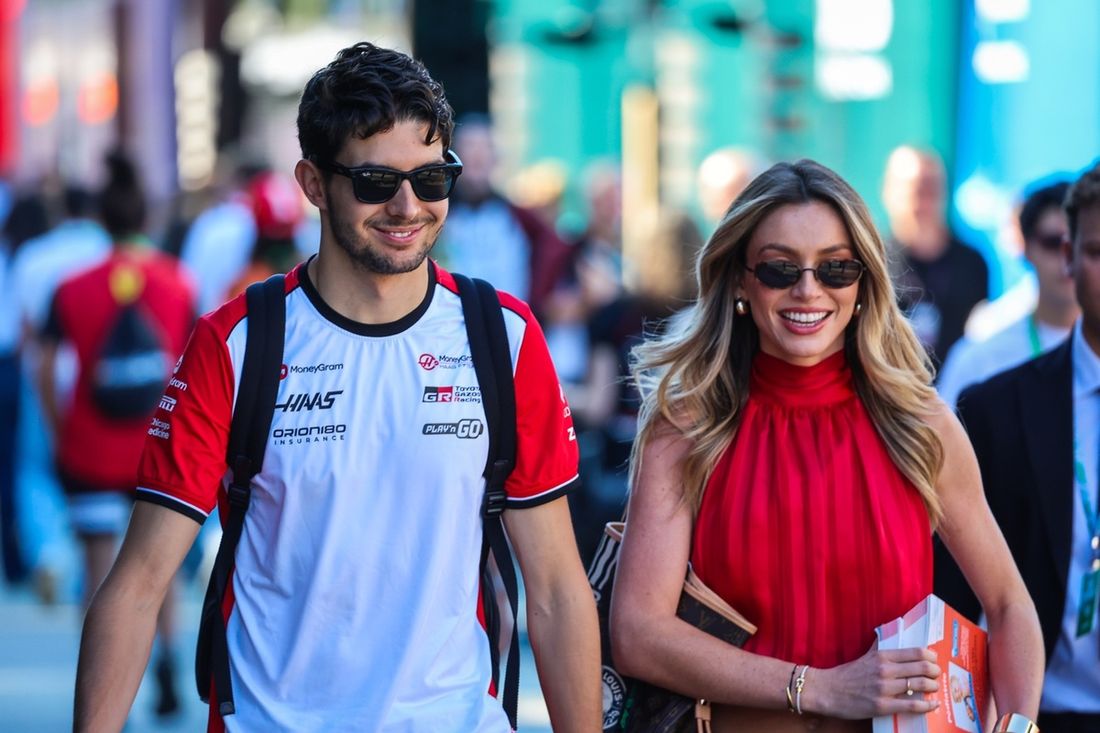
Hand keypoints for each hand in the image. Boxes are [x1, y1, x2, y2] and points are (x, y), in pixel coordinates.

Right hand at [805, 644, 940, 718]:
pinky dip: (927, 706)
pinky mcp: (882, 706)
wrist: (827, 691)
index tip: (934, 659)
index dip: (930, 656)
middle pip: (921, 668)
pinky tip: (933, 704)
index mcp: (881, 656)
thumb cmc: (846, 674)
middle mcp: (885, 670)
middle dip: (934, 671)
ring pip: (919, 685)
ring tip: (934, 687)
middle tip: (936, 674)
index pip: (915, 652)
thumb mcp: (865, 656)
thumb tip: (889, 633)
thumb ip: (880, 646)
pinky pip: (911, 705)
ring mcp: (884, 689)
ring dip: (933, 686)